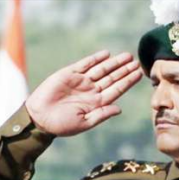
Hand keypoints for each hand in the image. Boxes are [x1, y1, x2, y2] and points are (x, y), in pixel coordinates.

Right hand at [24, 51, 142, 136]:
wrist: (39, 117)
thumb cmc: (61, 125)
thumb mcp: (84, 122)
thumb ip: (101, 114)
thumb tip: (119, 109)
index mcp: (96, 103)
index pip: (116, 90)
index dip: (128, 82)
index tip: (139, 74)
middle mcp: (91, 90)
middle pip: (112, 78)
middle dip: (124, 70)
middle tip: (136, 62)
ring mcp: (81, 81)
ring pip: (101, 69)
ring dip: (114, 63)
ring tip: (127, 56)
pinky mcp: (69, 73)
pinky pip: (85, 64)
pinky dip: (95, 59)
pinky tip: (106, 54)